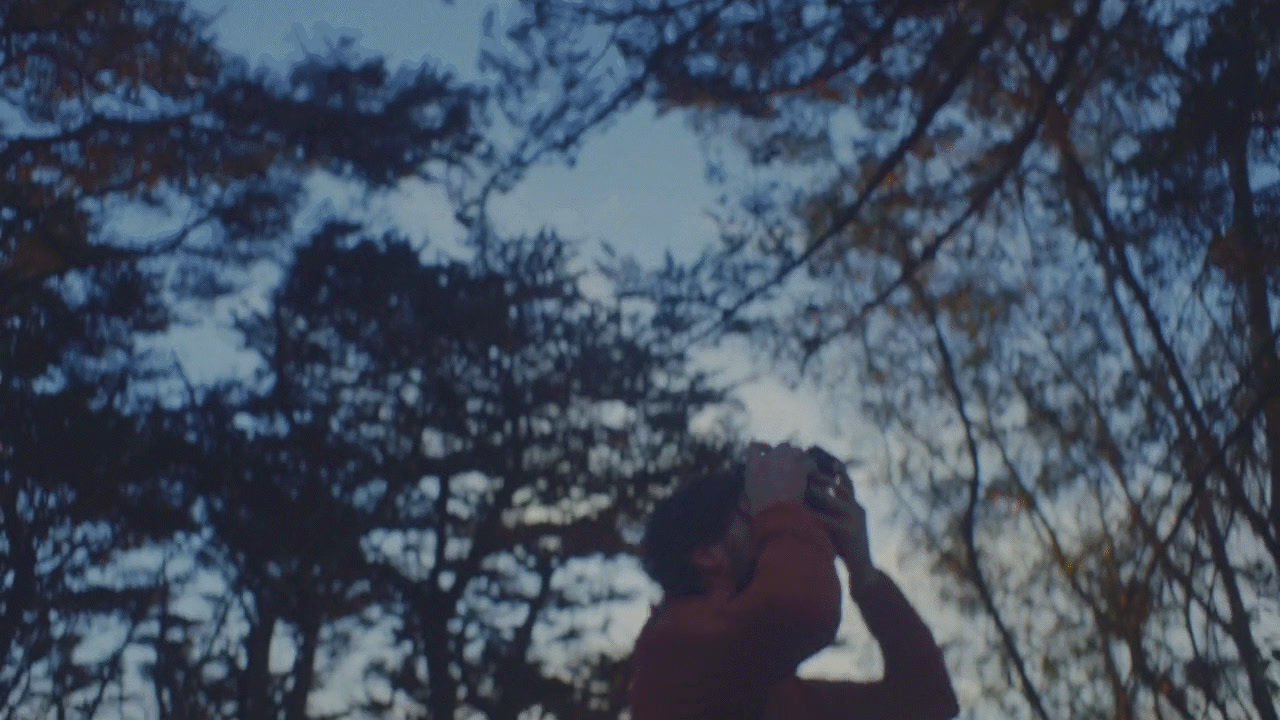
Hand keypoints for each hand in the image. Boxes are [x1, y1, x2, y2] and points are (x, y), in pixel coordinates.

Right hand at [743, 442, 813, 512]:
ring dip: (800, 458)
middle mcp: (770, 458)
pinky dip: (812, 468)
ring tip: (803, 466)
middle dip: (787, 453)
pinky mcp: (800, 468)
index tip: (768, 450)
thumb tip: (759, 477)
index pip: (755, 447)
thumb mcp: (750, 490)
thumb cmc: (760, 507)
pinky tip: (812, 473)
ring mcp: (786, 461)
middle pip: (782, 446)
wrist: (774, 512)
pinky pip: (809, 463)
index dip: (763, 447)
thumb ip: (753, 478)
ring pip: (797, 451)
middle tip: (791, 462)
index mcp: (754, 464)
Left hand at [806, 469, 875, 588]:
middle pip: (840, 486)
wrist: (863, 570)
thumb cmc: (845, 545)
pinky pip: (831, 520)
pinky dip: (817, 516)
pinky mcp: (851, 532)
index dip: (836, 471)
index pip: (846, 483)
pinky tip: (804, 513)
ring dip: (819, 492)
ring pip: (835, 500)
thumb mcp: (840, 523)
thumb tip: (810, 493)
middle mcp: (857, 509)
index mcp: (855, 505)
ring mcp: (855, 519)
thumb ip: (831, 509)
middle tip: (805, 470)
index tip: (819, 459)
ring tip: (803, 486)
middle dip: (822, 478)